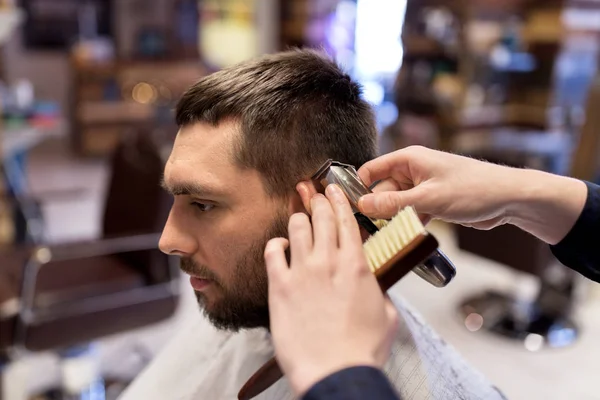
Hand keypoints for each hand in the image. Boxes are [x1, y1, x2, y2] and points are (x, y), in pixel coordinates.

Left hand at [264, 184, 397, 395]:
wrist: (334, 371)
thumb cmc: (361, 350)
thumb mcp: (387, 317)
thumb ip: (380, 293)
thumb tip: (375, 286)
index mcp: (356, 266)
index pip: (347, 221)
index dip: (339, 201)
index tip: (334, 190)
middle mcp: (328, 262)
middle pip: (321, 217)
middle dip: (318, 200)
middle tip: (314, 193)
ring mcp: (302, 272)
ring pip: (297, 227)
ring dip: (299, 217)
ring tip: (299, 214)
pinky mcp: (279, 286)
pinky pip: (272, 252)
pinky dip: (276, 244)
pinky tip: (280, 245)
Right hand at [356, 146, 586, 243]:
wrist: (509, 198)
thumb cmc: (473, 189)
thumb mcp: (428, 198)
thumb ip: (393, 204)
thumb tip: (362, 205)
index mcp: (409, 159)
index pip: (371, 170)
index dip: (358, 188)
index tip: (348, 208)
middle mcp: (413, 171)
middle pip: (382, 191)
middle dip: (376, 210)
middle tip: (368, 233)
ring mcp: (423, 187)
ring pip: (396, 204)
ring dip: (393, 220)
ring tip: (386, 238)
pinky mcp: (432, 201)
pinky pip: (411, 212)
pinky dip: (408, 224)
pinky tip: (406, 237)